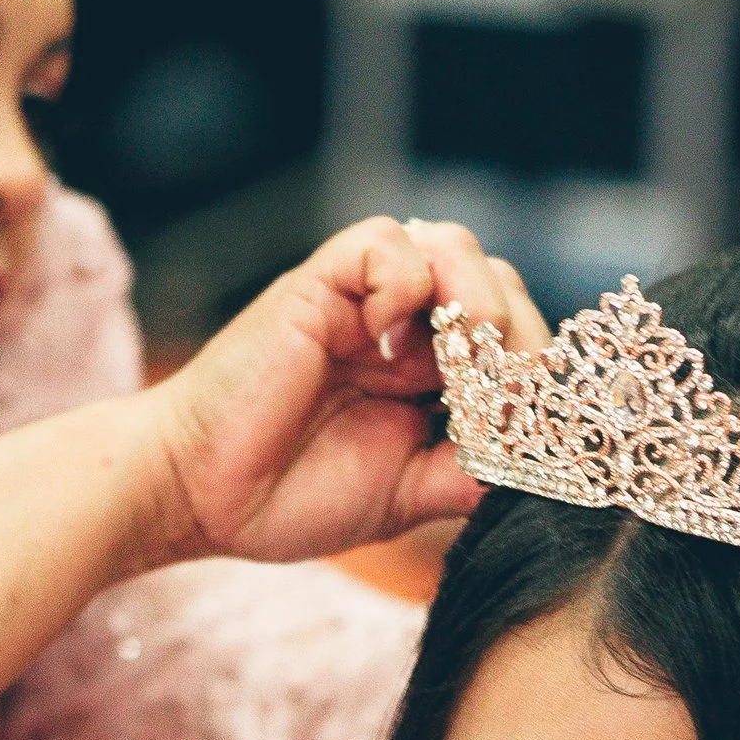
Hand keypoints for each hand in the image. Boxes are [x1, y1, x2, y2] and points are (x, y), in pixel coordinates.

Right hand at [138, 216, 551, 568]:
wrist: (201, 496)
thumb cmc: (287, 497)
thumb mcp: (405, 498)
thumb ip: (467, 477)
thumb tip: (538, 469)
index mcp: (428, 378)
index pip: (512, 344)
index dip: (534, 376)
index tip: (530, 431)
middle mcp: (404, 330)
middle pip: (499, 288)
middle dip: (519, 341)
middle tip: (505, 397)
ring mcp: (364, 302)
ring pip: (456, 248)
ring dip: (478, 300)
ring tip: (464, 357)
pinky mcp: (322, 282)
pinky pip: (388, 242)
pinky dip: (403, 281)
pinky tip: (382, 342)